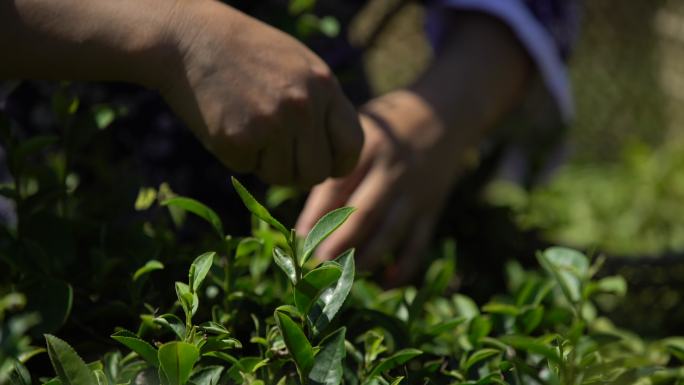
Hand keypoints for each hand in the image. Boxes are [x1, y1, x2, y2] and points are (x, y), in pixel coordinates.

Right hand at [159, 1, 362, 186]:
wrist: (187, 38)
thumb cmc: (245, 52)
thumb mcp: (298, 66)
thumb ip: (321, 104)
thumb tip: (335, 153)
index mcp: (324, 85)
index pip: (352, 144)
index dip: (339, 163)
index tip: (326, 167)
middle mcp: (304, 107)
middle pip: (316, 172)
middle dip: (298, 172)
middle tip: (277, 154)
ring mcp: (272, 124)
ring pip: (282, 177)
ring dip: (265, 164)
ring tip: (249, 128)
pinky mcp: (239, 139)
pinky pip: (247, 169)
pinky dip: (236, 155)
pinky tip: (226, 123)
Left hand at [296, 90, 475, 284]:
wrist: (442, 114)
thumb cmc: (386, 128)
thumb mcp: (359, 132)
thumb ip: (336, 168)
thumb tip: (308, 219)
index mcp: (366, 150)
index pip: (336, 188)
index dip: (315, 216)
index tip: (298, 240)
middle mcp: (390, 172)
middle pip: (363, 214)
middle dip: (338, 244)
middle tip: (316, 266)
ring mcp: (414, 192)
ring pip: (390, 232)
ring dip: (366, 258)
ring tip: (343, 277)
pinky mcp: (432, 208)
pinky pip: (418, 243)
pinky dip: (403, 268)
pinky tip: (384, 283)